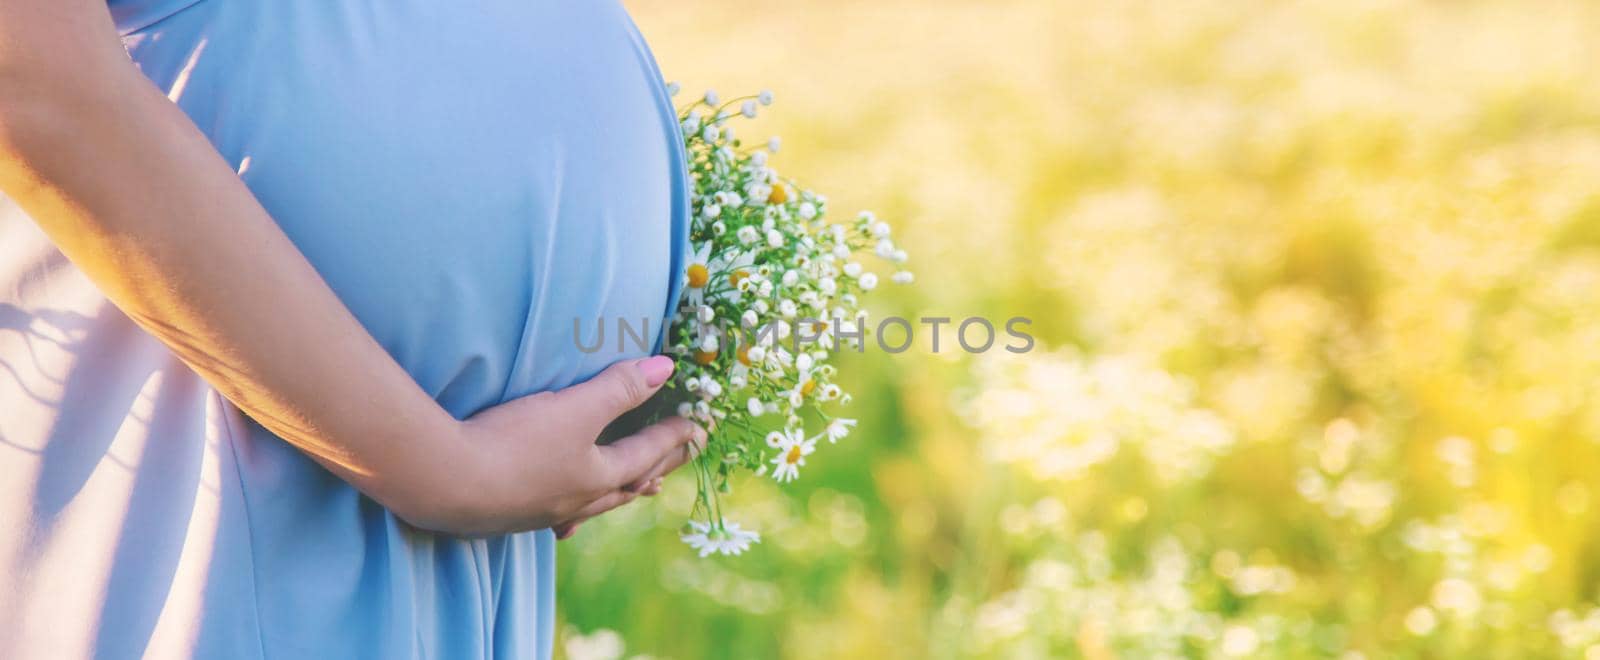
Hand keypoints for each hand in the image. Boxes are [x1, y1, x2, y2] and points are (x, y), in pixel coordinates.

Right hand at [405, 355, 703, 536]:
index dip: (673, 435)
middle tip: (678, 462)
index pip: (646, 452)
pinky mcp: (511, 515)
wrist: (444, 484)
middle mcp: (577, 500)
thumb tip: (665, 369)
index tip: (698, 427)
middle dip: (656, 467)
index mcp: (598, 475)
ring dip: (621, 492)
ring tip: (639, 489)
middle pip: (627, 483)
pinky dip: (573, 512)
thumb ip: (618, 387)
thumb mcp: (572, 407)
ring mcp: (543, 511)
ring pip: (595, 503)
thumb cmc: (514, 444)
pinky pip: (558, 515)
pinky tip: (564, 518)